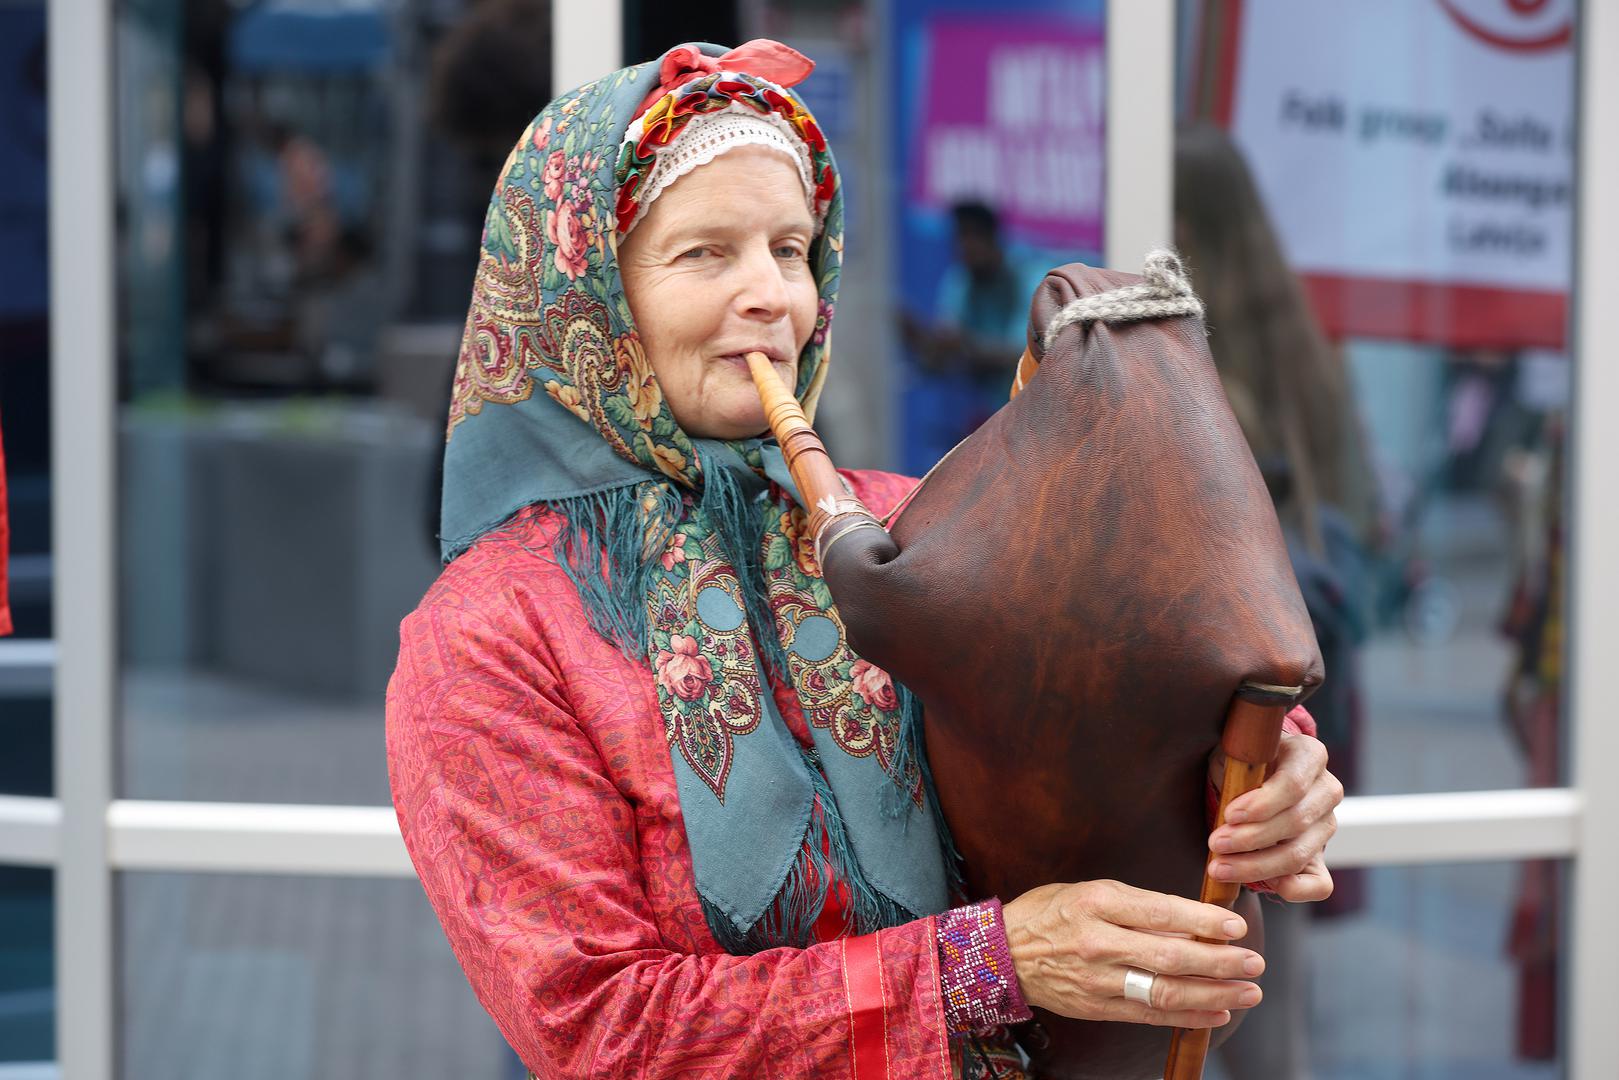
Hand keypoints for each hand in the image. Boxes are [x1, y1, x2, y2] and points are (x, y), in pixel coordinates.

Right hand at [1002, 880, 1264, 1028]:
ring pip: (1164, 991)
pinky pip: (1149, 1014)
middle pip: (1169, 957)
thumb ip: (1139, 904)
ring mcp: (1098, 979)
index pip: (1161, 913)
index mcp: (1098, 903)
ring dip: (1213, 993)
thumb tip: (1193, 918)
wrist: (1003, 953)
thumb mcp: (1091, 891)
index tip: (1236, 927)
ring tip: (1247, 991)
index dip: (1203, 922)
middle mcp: (1098, 942)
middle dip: (1219, 963)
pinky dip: (1187, 1016)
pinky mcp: (1098, 1007)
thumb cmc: (1051, 913)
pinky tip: (1216, 1011)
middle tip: (1254, 963)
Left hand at [1206, 731, 1341, 900]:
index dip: (1263, 804)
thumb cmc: (1242, 764)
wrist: (1254, 779)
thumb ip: (1238, 772)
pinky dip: (1294, 890)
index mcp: (1309, 756)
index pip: (1294, 784)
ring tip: (1220, 867)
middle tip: (1215, 844)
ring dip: (1256, 865)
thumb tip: (1232, 814)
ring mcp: (1328, 825)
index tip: (1230, 815)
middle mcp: (1327, 790)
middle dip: (1250, 838)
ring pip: (1299, 854)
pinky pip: (1320, 884)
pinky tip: (1265, 886)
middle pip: (1296, 822)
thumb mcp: (1237, 755)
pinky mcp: (1322, 856)